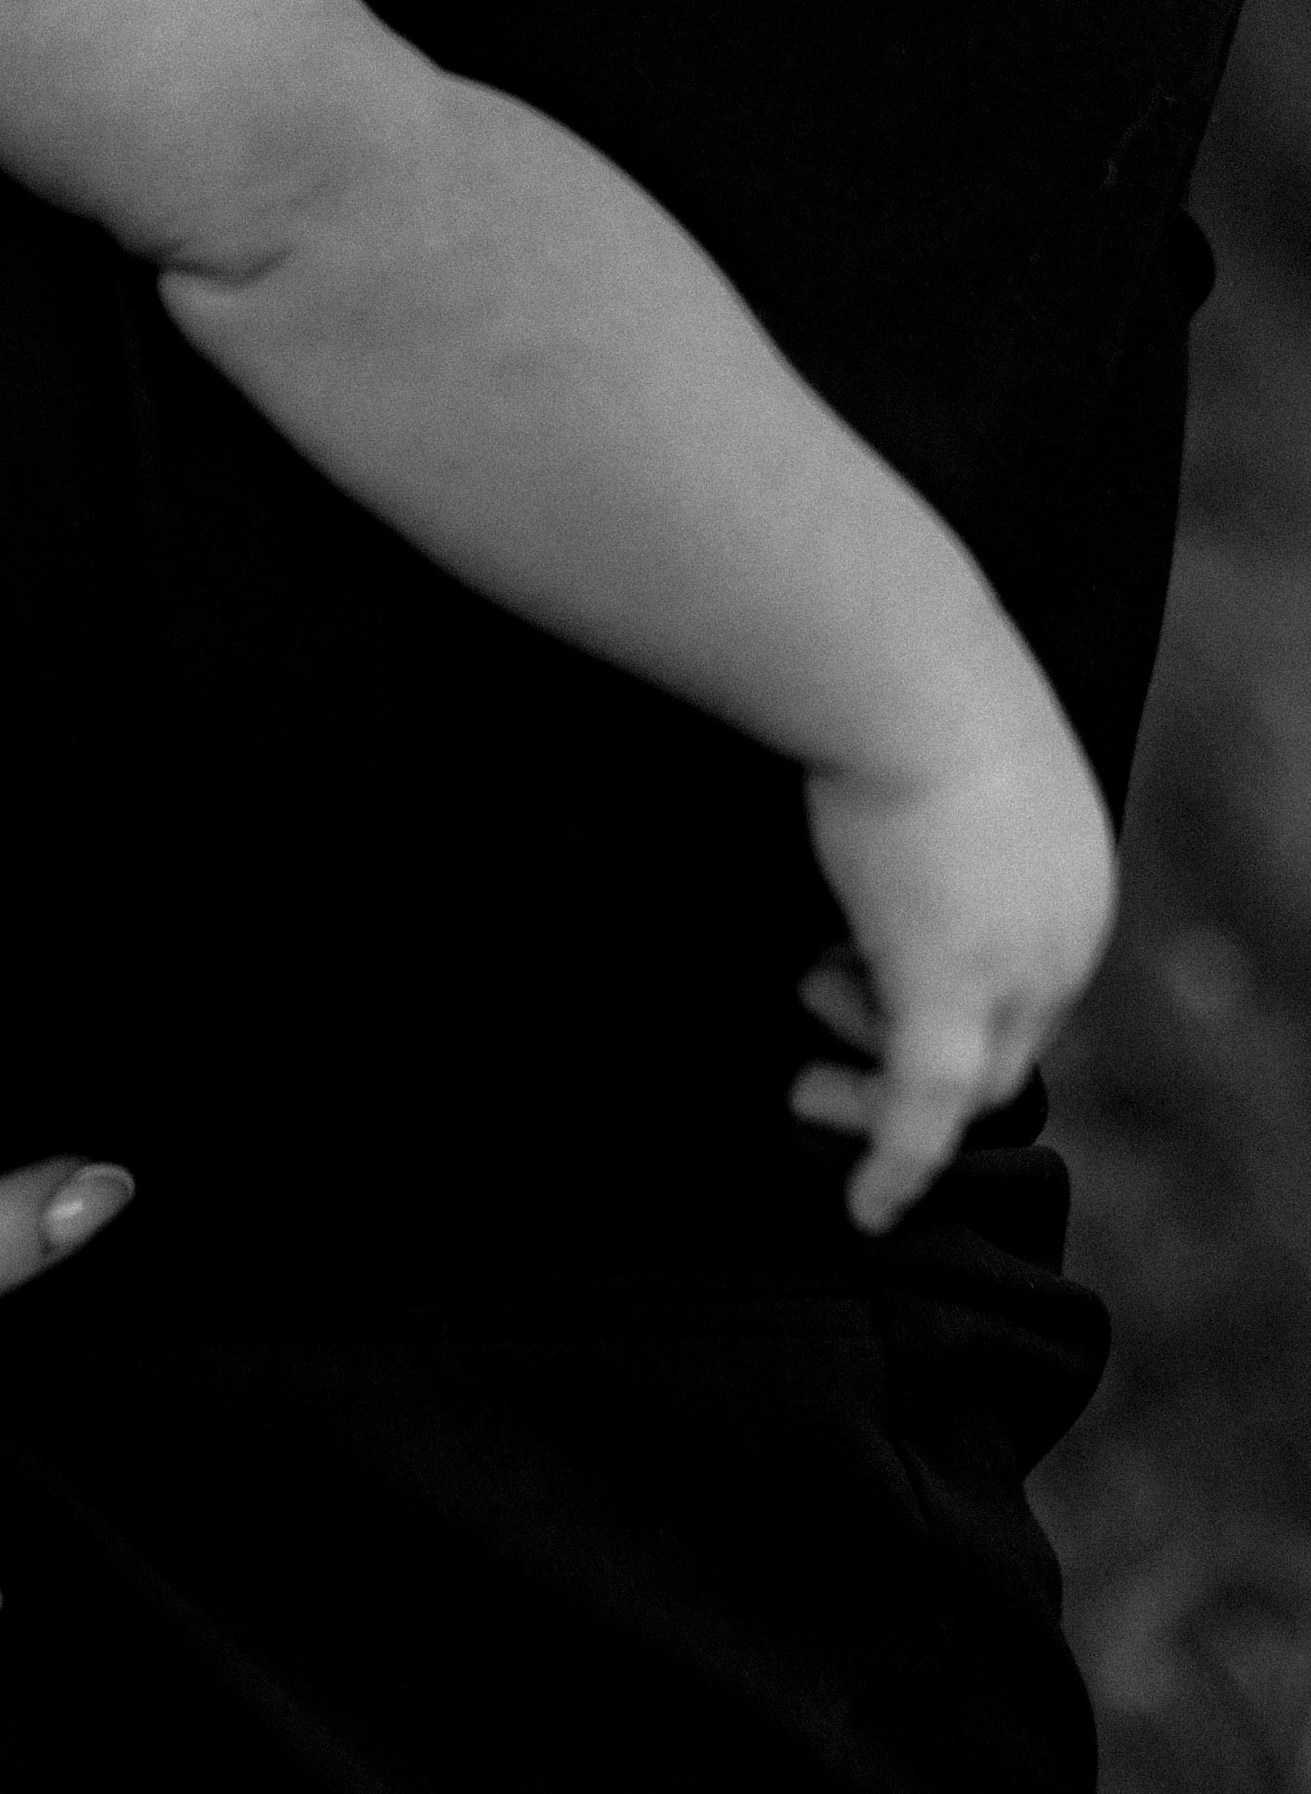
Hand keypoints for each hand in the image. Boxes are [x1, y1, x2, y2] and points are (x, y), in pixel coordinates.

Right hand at [791, 693, 1115, 1230]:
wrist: (897, 664)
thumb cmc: (902, 676)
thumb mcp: (942, 746)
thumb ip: (932, 807)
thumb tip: (877, 805)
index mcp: (1074, 876)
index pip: (1025, 981)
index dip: (936, 998)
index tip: (846, 986)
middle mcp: (1067, 933)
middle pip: (1003, 1042)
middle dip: (903, 1054)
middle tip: (815, 1064)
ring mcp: (1016, 968)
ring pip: (963, 1079)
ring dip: (879, 1084)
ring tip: (800, 1045)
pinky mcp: (949, 990)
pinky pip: (927, 1113)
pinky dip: (899, 1167)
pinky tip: (866, 1211)